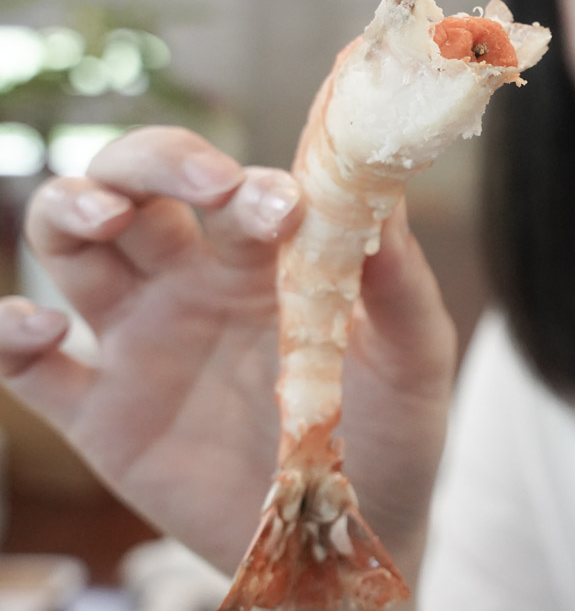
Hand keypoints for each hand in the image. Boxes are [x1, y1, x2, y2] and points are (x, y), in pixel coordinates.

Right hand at [0, 126, 456, 578]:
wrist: (350, 534)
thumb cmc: (392, 432)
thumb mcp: (413, 357)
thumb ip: (400, 280)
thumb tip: (388, 191)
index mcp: (269, 260)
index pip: (235, 186)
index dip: (248, 180)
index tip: (282, 204)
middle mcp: (196, 283)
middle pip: (138, 185)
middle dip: (152, 162)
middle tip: (203, 181)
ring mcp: (144, 342)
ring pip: (71, 245)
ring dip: (69, 209)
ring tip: (101, 216)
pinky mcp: (104, 415)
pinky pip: (28, 366)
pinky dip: (11, 333)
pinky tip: (43, 329)